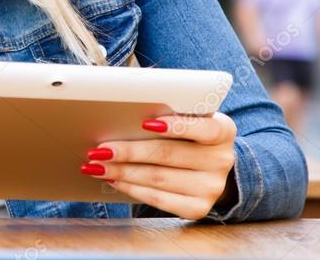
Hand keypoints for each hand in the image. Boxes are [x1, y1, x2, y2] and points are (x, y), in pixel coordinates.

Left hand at [80, 112, 237, 219]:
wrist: (209, 166)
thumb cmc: (188, 133)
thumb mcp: (188, 117)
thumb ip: (168, 111)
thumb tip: (122, 113)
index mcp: (223, 130)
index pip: (203, 128)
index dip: (176, 126)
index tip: (145, 123)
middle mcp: (222, 160)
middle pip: (168, 154)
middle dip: (129, 151)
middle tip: (100, 149)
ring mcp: (212, 187)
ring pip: (158, 178)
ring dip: (121, 172)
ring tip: (96, 165)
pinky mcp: (198, 208)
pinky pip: (158, 199)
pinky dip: (131, 188)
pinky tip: (113, 180)